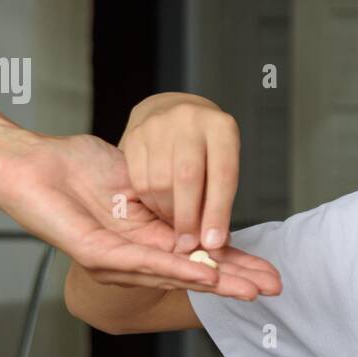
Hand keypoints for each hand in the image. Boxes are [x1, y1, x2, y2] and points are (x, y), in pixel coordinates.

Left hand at [0, 129, 280, 296]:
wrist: (27, 163)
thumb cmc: (74, 167)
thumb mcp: (135, 179)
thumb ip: (165, 196)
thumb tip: (197, 198)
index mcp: (146, 240)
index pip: (198, 257)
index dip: (235, 264)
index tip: (268, 269)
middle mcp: (132, 258)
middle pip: (193, 274)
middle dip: (235, 282)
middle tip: (274, 289)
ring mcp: (112, 261)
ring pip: (172, 275)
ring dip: (213, 283)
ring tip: (248, 289)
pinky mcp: (92, 253)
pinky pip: (140, 262)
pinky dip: (174, 268)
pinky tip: (201, 273)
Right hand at [119, 91, 241, 253]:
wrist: (169, 112)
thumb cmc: (203, 148)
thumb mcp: (219, 162)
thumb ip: (217, 196)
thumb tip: (213, 242)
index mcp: (221, 127)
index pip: (222, 175)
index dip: (218, 212)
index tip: (213, 243)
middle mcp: (189, 120)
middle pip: (187, 177)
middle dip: (188, 218)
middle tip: (188, 245)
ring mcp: (159, 125)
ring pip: (160, 181)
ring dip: (167, 212)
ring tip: (175, 225)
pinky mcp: (135, 135)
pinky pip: (139, 179)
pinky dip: (149, 202)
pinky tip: (158, 208)